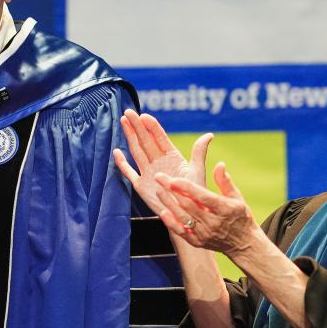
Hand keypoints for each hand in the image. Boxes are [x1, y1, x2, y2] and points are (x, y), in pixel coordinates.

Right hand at [112, 109, 213, 244]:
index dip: (152, 126)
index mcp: (171, 157)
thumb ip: (199, 152)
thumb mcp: (197, 171)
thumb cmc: (194, 194)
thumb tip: (209, 134)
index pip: (160, 138)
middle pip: (145, 141)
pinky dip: (122, 163)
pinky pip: (129, 172)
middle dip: (137, 126)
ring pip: (137, 151)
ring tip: (123, 122)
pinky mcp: (141, 186)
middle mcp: (158, 162)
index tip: (144, 115)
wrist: (187, 215)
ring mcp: (148, 173)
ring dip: (130, 137)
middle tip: (128, 112)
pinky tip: (117, 152)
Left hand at [158, 163, 259, 255]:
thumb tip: (219, 164)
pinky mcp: (198, 242)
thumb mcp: (237, 198)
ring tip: (159, 191)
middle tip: (159, 178)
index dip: (186, 187)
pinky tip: (163, 212)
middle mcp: (213, 223)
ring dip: (169, 203)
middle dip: (172, 191)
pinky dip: (171, 222)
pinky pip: (182, 232)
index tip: (173, 178)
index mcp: (224, 209)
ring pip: (183, 217)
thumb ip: (225, 182)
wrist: (244, 244)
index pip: (202, 196)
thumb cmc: (240, 216)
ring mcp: (205, 234)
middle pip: (189, 205)